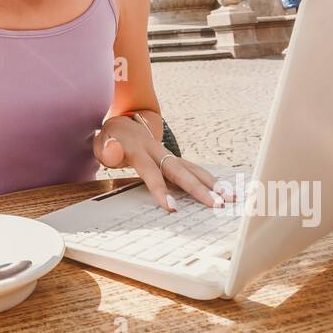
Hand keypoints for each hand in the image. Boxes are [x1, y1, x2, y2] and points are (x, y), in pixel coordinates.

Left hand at [93, 116, 236, 212]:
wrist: (122, 124)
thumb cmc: (109, 140)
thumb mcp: (101, 143)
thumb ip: (108, 149)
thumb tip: (114, 149)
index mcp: (139, 150)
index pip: (151, 173)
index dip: (161, 190)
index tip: (172, 207)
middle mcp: (158, 151)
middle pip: (181, 171)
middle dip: (200, 189)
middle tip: (217, 204)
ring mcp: (169, 154)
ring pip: (193, 168)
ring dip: (213, 183)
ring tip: (231, 198)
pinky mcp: (176, 159)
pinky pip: (195, 170)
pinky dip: (211, 180)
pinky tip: (227, 190)